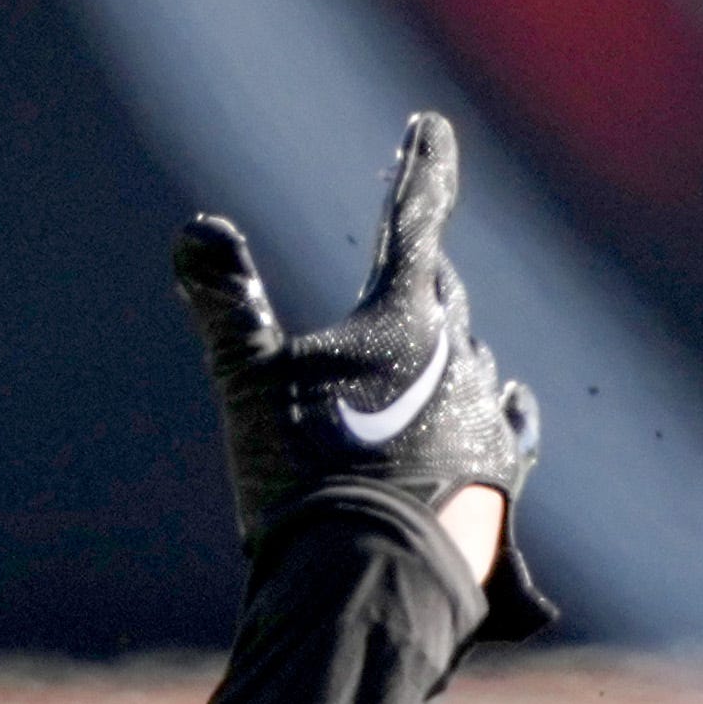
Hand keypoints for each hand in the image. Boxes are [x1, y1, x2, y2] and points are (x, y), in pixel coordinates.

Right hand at [174, 111, 555, 638]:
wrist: (373, 578)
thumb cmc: (305, 472)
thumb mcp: (247, 380)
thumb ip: (226, 304)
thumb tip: (196, 230)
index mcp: (404, 315)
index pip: (412, 218)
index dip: (419, 167)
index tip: (432, 125)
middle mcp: (460, 355)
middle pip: (440, 291)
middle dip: (424, 265)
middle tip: (419, 235)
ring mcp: (486, 415)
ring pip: (471, 355)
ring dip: (450, 340)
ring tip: (444, 328)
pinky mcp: (504, 475)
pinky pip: (506, 420)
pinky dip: (491, 402)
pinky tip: (503, 400)